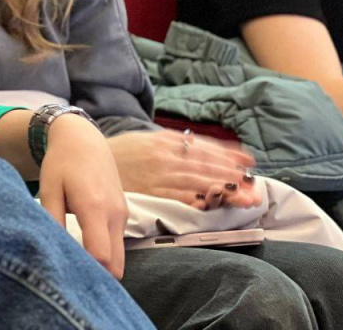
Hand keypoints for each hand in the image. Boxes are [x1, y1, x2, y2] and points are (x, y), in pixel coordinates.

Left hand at [39, 115, 128, 279]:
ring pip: (119, 258)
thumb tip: (53, 252)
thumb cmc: (61, 163)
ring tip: (76, 267)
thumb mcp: (49, 189)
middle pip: (116, 265)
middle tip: (72, 281)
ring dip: (102, 267)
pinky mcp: (124, 214)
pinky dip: (106, 254)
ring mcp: (122, 214)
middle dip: (97, 278)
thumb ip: (52, 220)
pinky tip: (85, 252)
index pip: (102, 256)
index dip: (88, 274)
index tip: (69, 280)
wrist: (83, 139)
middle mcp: (114, 214)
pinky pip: (118, 245)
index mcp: (94, 207)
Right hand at [107, 129, 261, 209]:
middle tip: (255, 186)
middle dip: (232, 176)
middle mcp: (164, 156)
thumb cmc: (123, 151)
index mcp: (165, 141)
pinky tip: (214, 204)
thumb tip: (206, 147)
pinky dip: (198, 201)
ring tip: (246, 198)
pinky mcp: (149, 192)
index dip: (226, 155)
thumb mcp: (149, 139)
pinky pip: (178, 197)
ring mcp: (157, 175)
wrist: (87, 154)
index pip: (202, 148)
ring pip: (196, 182)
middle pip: (204, 166)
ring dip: (224, 190)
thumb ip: (176, 143)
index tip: (248, 162)